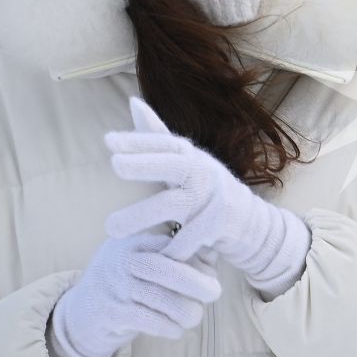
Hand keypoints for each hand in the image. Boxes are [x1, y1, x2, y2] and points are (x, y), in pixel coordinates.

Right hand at [50, 232, 221, 356]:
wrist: (81, 315)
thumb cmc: (125, 286)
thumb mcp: (146, 263)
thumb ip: (178, 256)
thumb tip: (213, 252)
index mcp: (133, 241)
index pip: (170, 243)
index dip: (197, 258)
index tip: (211, 272)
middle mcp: (121, 260)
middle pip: (167, 269)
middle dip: (197, 283)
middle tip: (214, 294)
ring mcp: (114, 286)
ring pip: (160, 297)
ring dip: (185, 310)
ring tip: (194, 317)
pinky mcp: (110, 312)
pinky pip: (148, 319)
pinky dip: (168, 326)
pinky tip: (176, 330)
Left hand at [104, 98, 308, 294]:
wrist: (247, 222)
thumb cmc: (204, 188)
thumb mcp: (183, 160)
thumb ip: (157, 135)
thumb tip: (133, 102)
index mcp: (190, 155)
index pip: (163, 142)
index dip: (137, 139)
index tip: (108, 141)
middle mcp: (202, 172)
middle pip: (173, 164)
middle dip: (145, 163)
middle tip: (115, 164)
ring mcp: (213, 198)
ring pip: (175, 204)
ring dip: (143, 215)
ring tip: (110, 228)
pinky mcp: (220, 224)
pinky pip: (191, 237)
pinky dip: (172, 246)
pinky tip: (151, 253)